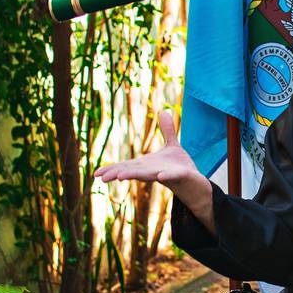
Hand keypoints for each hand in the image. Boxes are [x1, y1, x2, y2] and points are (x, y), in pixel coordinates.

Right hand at [94, 111, 214, 233]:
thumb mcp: (172, 145)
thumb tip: (163, 111)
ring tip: (120, 177)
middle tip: (101, 177)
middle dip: (116, 173)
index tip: (96, 173)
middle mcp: (152, 171)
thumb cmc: (180, 166)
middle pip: (132, 172)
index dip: (112, 168)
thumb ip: (167, 130)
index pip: (126, 166)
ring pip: (147, 175)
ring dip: (134, 175)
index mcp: (147, 165)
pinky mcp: (178, 176)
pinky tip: (161, 176)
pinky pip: (171, 176)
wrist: (196, 181)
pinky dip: (166, 176)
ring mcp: (165, 174)